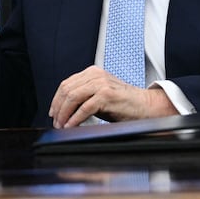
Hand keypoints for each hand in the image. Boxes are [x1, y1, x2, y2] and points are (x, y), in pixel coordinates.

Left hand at [48, 66, 176, 127]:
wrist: (145, 106)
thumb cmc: (123, 103)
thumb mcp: (100, 94)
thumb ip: (84, 95)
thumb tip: (64, 109)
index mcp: (92, 72)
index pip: (66, 83)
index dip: (56, 99)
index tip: (53, 112)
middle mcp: (95, 75)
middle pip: (67, 90)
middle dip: (58, 108)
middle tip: (55, 121)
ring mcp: (101, 84)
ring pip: (73, 97)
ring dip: (64, 113)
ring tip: (61, 125)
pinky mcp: (107, 96)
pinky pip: (85, 108)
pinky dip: (75, 118)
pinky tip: (71, 126)